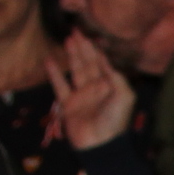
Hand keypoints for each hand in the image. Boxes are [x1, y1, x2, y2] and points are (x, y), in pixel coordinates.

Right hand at [47, 30, 135, 149]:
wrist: (100, 144)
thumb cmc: (115, 120)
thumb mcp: (124, 96)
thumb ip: (116, 77)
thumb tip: (106, 61)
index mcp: (110, 85)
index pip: (102, 63)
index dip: (96, 49)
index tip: (89, 35)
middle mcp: (95, 88)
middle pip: (88, 63)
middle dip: (83, 47)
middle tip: (75, 31)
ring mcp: (81, 95)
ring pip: (75, 70)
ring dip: (71, 55)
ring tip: (67, 40)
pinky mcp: (68, 104)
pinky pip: (60, 85)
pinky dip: (54, 73)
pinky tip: (49, 60)